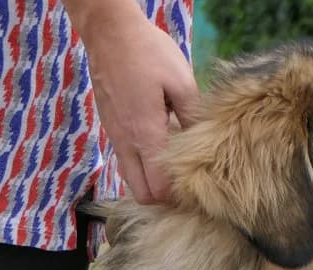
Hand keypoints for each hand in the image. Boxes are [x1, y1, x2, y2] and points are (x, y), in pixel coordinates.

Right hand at [66, 0, 199, 203]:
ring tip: (174, 165)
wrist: (108, 31)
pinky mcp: (110, 126)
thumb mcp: (182, 82)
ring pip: (131, 177)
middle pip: (141, 192)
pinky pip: (125, 158)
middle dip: (162, 196)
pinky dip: (140, 163)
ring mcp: (114, 135)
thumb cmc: (148, 52)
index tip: (195, 188)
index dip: (176, 196)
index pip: (157, 188)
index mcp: (145, 134)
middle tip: (185, 183)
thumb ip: (192, 119)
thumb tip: (204, 146)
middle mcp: (125, 141)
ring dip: (149, 179)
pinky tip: (160, 144)